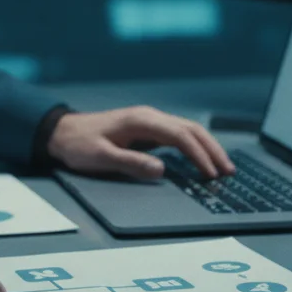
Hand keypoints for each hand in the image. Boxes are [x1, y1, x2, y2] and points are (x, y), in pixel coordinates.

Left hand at [47, 106, 235, 180]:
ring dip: (207, 147)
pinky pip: (178, 135)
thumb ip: (131, 163)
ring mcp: (150, 121)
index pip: (181, 136)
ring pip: (188, 130)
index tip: (212, 174)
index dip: (199, 155)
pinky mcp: (147, 129)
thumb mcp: (101, 157)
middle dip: (212, 150)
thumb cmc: (79, 145)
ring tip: (222, 167)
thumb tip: (161, 169)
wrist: (63, 132)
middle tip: (228, 172)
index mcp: (142, 121)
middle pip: (191, 129)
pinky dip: (195, 146)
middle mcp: (150, 117)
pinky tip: (202, 159)